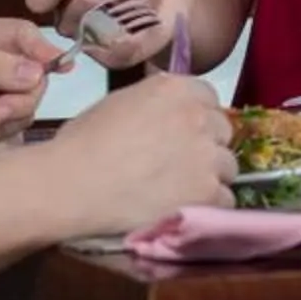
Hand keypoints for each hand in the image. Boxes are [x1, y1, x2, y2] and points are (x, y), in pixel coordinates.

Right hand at [46, 72, 236, 231]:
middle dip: (206, 146)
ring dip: (210, 178)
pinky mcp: (209, 194)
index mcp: (175, 89)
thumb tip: (163, 115)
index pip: (208, 97)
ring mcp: (207, 157)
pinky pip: (225, 200)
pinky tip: (183, 209)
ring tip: (180, 192)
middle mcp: (198, 118)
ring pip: (227, 168)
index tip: (183, 133)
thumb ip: (153, 103)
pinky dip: (209, 207)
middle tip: (180, 165)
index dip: (196, 117)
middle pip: (222, 132)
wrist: (72, 185)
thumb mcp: (118, 104)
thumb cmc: (82, 145)